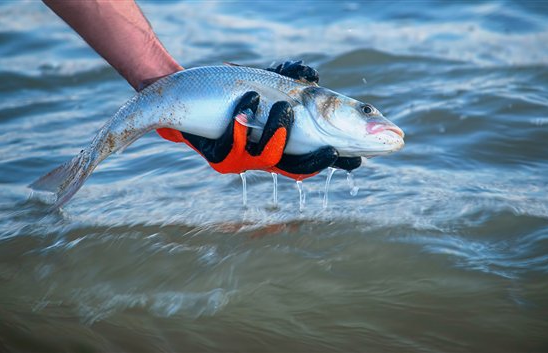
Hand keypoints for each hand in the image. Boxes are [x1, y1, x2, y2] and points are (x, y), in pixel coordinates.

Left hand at [158, 61, 361, 177]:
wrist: (191, 94)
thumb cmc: (235, 92)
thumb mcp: (266, 82)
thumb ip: (289, 78)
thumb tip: (311, 76)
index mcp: (279, 147)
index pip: (312, 159)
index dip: (334, 162)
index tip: (356, 160)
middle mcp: (262, 158)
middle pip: (293, 169)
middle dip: (314, 161)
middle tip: (329, 147)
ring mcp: (240, 160)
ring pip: (266, 157)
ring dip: (279, 132)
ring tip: (284, 106)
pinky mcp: (217, 155)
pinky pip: (232, 145)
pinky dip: (244, 120)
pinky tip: (248, 98)